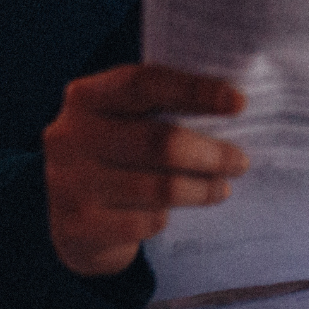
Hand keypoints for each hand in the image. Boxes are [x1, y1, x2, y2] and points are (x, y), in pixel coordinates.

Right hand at [43, 64, 247, 276]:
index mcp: (87, 96)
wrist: (68, 218)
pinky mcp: (78, 225)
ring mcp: (69, 182)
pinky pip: (144, 221)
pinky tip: (175, 212)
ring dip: (201, 189)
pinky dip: (168, 217)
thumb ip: (163, 109)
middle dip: (212, 154)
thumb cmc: (116, 156)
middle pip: (159, 142)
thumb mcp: (125, 121)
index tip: (239, 102)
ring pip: (159, 187)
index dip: (194, 90)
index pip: (144, 83)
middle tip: (240, 162)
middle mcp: (70, 135)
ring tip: (222, 188)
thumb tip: (235, 108)